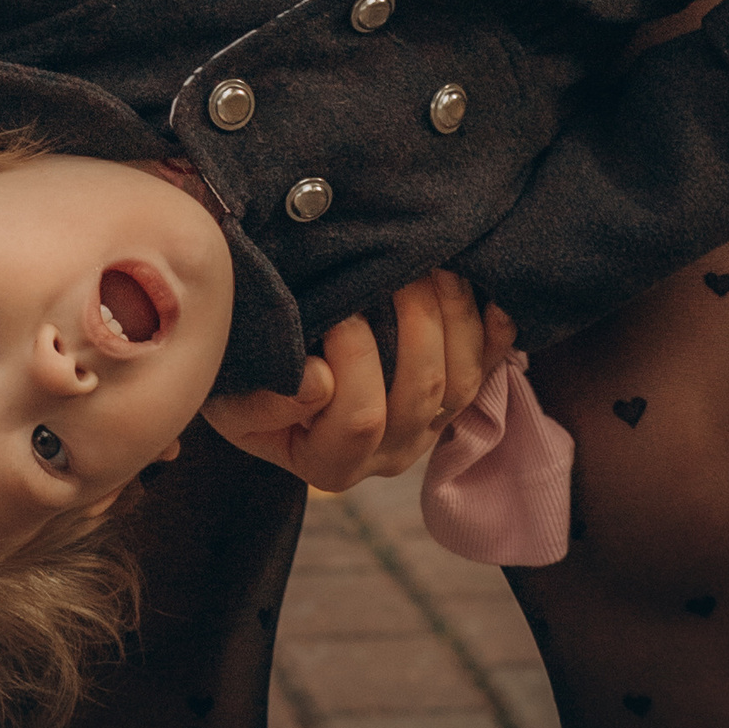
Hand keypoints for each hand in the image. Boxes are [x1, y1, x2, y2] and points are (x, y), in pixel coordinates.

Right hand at [200, 271, 513, 489]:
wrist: (265, 376)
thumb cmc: (245, 382)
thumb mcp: (232, 397)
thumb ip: (265, 401)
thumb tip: (320, 384)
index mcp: (331, 464)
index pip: (361, 417)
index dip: (355, 356)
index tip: (336, 307)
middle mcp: (389, 452)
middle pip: (421, 390)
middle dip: (412, 320)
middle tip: (391, 266)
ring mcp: (427, 428)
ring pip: (462, 379)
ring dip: (452, 314)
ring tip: (431, 264)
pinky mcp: (451, 400)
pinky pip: (488, 370)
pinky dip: (496, 334)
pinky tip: (496, 300)